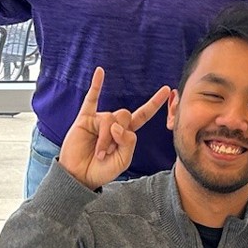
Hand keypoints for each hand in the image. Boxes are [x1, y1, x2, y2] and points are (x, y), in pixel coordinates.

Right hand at [58, 67, 170, 190]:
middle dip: (117, 137)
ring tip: (98, 153)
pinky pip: (91, 98)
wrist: (79, 176)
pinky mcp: (84, 119)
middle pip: (125, 115)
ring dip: (105, 139)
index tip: (167, 90)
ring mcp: (99, 120)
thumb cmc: (102, 170)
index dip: (154, 104)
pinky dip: (96, 85)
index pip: (143, 115)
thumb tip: (116, 125)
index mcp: (126, 133)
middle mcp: (113, 123)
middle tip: (107, 154)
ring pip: (109, 118)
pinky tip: (100, 71)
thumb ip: (128, 142)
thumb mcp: (123, 161)